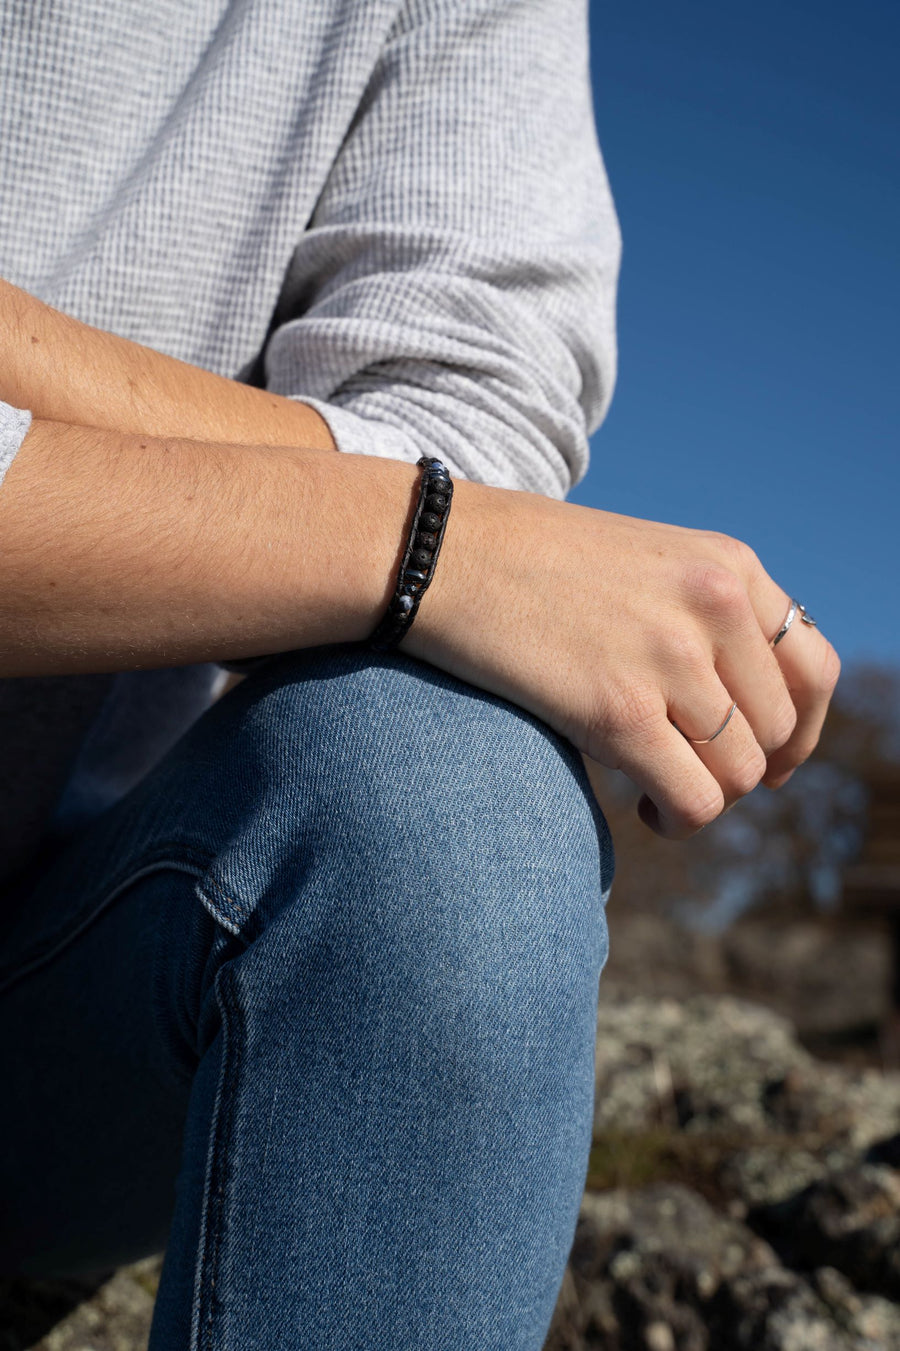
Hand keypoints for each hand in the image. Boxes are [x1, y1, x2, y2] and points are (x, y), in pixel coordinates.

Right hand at [405, 483, 839, 838]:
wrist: (442, 554)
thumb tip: (742, 713)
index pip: (813, 670)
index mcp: (729, 565)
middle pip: (777, 731)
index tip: (763, 759)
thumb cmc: (530, 564)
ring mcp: (670, 657)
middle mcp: (716, 605)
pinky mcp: (619, 711)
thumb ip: (704, 617)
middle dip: (737, 769)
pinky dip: (676, 819)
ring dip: (702, 798)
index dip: (797, 731)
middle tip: (683, 773)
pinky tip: (639, 807)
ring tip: (653, 791)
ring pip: (737, 773)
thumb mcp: (646, 563)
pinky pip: (694, 800)